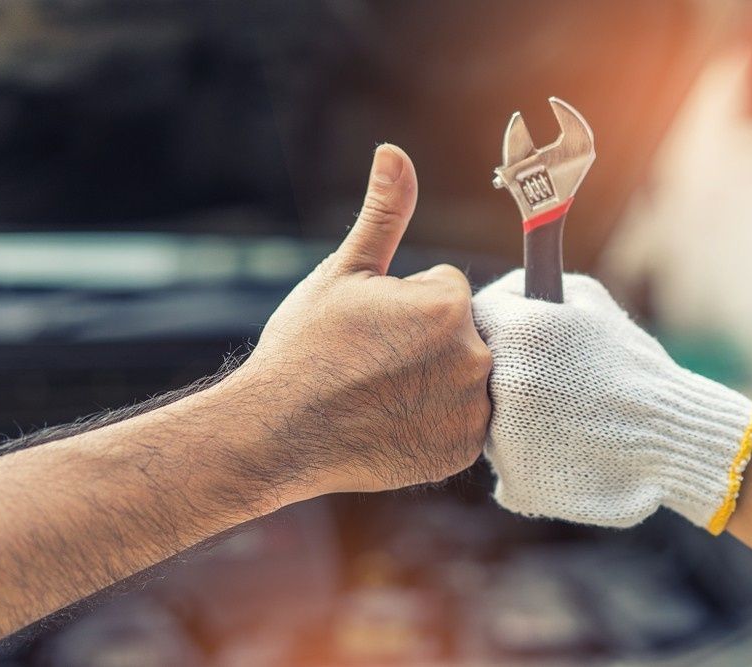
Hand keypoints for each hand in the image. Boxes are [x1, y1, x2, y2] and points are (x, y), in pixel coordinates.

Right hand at [226, 145, 491, 503]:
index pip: (448, 289)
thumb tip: (394, 151)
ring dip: (436, 378)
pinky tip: (395, 420)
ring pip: (464, 374)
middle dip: (426, 340)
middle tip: (374, 363)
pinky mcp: (462, 450)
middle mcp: (474, 359)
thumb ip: (384, 213)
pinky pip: (463, 419)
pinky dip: (437, 419)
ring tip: (382, 392)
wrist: (277, 433)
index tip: (370, 330)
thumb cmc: (305, 347)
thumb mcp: (343, 272)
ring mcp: (471, 411)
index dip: (405, 304)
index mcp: (449, 306)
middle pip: (461, 332)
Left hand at [472, 270, 751, 533]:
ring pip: (484, 419)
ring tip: (564, 415)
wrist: (675, 439)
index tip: (517, 328)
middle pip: (474, 371)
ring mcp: (505, 438)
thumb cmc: (634, 365)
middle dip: (504, 369)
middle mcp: (503, 385)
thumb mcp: (590, 301)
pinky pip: (505, 459)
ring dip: (511, 413)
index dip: (498, 320)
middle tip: (548, 378)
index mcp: (519, 334)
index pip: (477, 316)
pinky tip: (564, 445)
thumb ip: (536, 286)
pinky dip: (527, 454)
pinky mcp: (515, 480)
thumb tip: (502, 289)